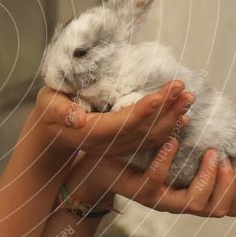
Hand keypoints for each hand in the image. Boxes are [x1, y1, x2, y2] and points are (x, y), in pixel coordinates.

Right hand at [32, 81, 194, 156]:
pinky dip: (168, 127)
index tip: (159, 97)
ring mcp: (117, 147)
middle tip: (182, 89)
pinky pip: (150, 138)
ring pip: (150, 135)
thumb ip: (61, 111)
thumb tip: (78, 118)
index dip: (141, 112)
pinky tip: (183, 115)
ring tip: (188, 97)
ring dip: (171, 117)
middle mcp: (107, 144)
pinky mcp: (124, 144)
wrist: (51, 130)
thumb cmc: (49, 110)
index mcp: (90, 134)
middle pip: (141, 130)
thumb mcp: (47, 105)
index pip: (120, 124)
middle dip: (164, 110)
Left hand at [68, 142, 235, 216]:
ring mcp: (157, 199)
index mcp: (186, 194)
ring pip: (192, 203)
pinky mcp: (137, 190)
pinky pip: (156, 181)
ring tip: (207, 152)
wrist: (95, 166)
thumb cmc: (132, 157)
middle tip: (219, 156)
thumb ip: (186, 145)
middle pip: (215, 209)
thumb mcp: (165, 152)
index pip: (225, 208)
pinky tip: (172, 142)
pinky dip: (167, 160)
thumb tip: (209, 124)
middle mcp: (175, 202)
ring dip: (205, 177)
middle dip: (225, 183)